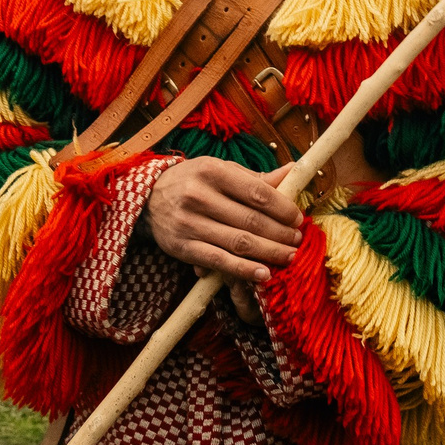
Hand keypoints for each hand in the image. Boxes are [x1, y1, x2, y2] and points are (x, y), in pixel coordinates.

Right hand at [146, 158, 303, 285]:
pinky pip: (219, 261)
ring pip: (239, 242)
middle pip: (251, 220)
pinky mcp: (182, 247)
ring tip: (288, 256)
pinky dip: (244, 270)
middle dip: (280, 233)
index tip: (298, 219)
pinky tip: (264, 274)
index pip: (257, 192)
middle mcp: (198, 195)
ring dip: (269, 253)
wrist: (147, 199)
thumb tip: (292, 172)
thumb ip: (255, 177)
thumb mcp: (219, 170)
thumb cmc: (192, 181)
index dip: (283, 208)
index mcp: (211, 171)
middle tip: (297, 241)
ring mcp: (189, 223)